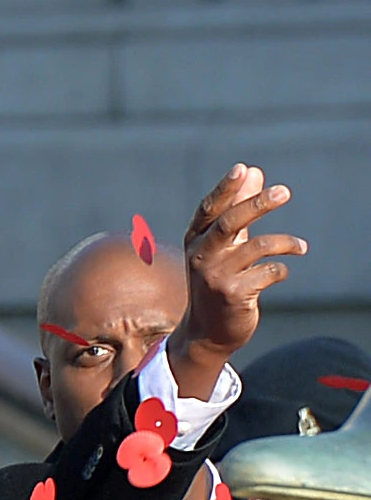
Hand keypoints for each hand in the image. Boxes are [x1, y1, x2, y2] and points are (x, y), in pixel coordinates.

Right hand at [170, 163, 301, 393]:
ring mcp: (214, 276)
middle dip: (257, 205)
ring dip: (286, 243)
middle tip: (284, 191)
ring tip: (303, 247)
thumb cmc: (218, 280)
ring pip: (256, 248)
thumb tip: (252, 171)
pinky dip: (280, 270)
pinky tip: (280, 273)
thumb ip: (237, 208)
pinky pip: (268, 274)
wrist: (208, 331)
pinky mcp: (233, 295)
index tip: (243, 169)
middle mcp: (201, 256)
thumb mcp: (223, 244)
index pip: (210, 209)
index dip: (226, 189)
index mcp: (196, 240)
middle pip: (229, 223)